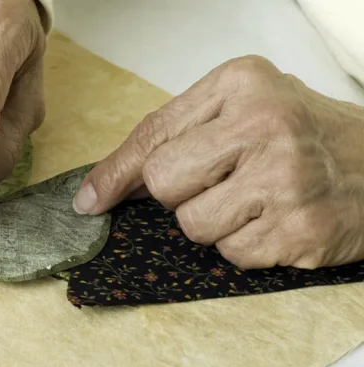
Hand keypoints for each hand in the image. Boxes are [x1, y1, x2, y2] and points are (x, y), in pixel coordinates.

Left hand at [73, 56, 363, 268]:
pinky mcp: (300, 231)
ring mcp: (286, 181)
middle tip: (220, 182)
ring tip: (253, 200)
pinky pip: (231, 255)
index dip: (115, 174)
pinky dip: (244, 245)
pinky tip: (274, 221)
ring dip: (213, 223)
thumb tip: (102, 189)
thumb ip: (175, 135)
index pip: (155, 136)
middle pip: (164, 183)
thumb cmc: (301, 133)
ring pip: (193, 226)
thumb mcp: (241, 108)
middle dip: (178, 195)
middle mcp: (266, 126)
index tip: (91, 201)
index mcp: (242, 85)